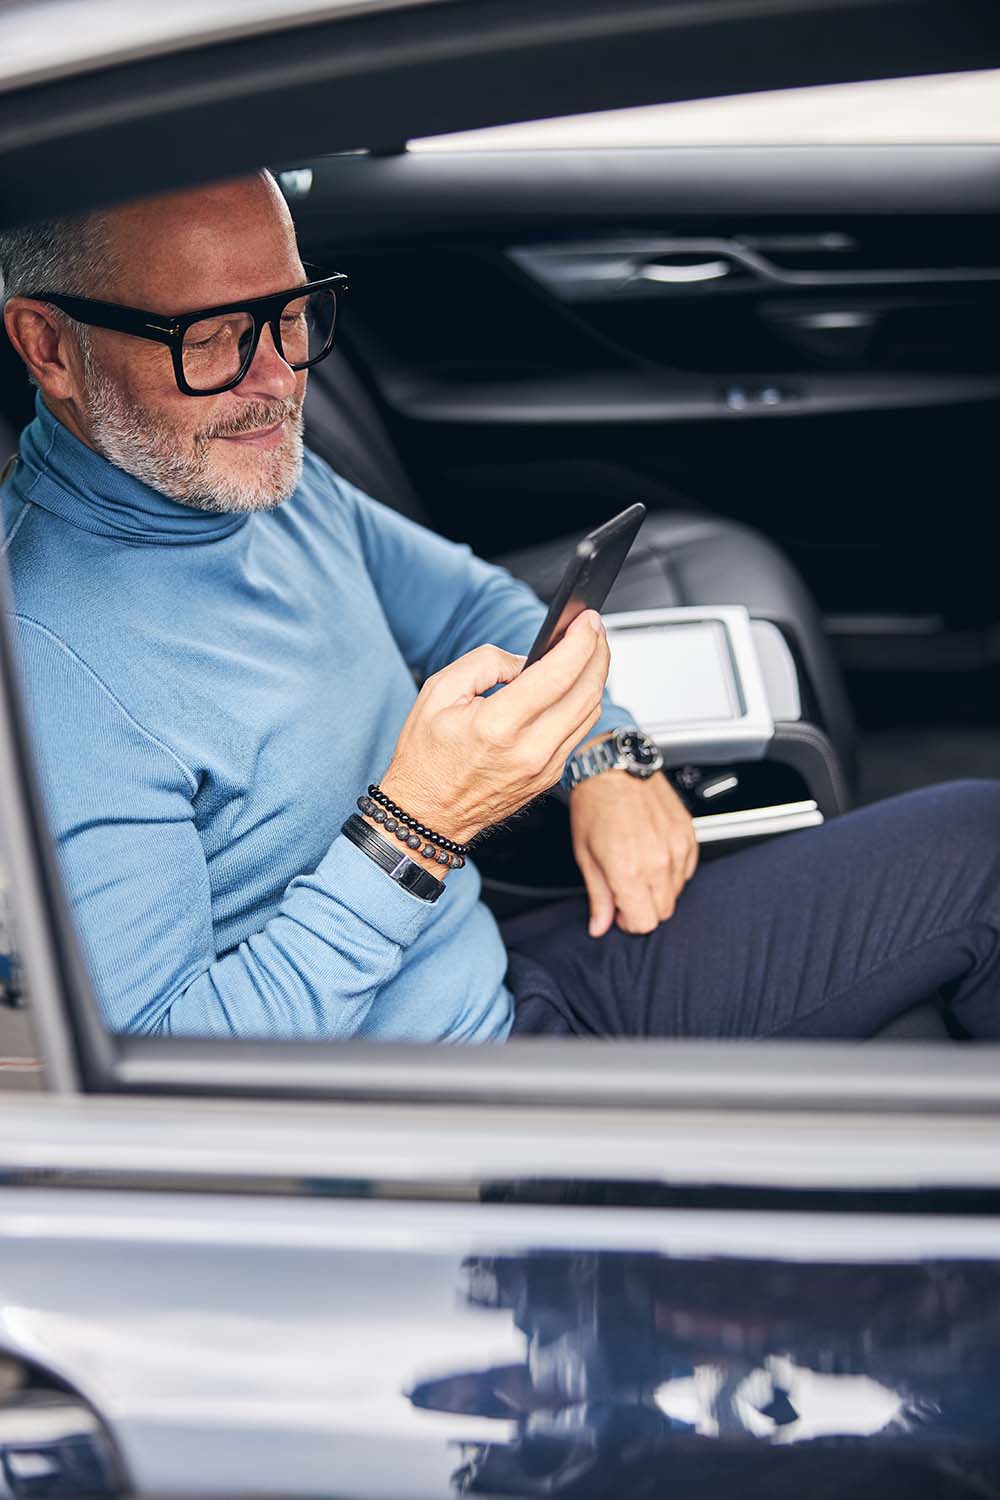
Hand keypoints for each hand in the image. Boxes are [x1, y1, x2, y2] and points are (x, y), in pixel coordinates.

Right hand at [380, 610, 610, 845]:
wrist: (428, 815)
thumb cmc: (427, 757)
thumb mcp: (439, 692)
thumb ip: (485, 663)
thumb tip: (525, 659)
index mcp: (498, 726)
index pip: (558, 674)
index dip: (580, 642)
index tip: (587, 620)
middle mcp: (529, 750)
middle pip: (586, 692)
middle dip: (597, 652)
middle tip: (593, 629)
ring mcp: (544, 768)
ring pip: (589, 712)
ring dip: (595, 676)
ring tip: (587, 651)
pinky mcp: (550, 777)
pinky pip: (578, 732)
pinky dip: (582, 702)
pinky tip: (574, 685)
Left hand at [570, 754, 698, 935]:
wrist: (613, 767)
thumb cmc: (594, 805)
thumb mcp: (585, 856)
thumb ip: (599, 897)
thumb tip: (599, 926)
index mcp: (629, 871)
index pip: (643, 923)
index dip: (629, 921)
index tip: (619, 910)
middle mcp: (657, 861)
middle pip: (662, 911)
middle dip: (643, 907)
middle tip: (625, 888)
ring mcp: (677, 847)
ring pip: (677, 892)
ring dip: (658, 888)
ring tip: (638, 865)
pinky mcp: (688, 834)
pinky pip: (687, 869)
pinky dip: (673, 870)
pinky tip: (653, 854)